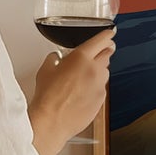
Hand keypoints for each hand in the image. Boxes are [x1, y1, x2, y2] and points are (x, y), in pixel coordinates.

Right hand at [29, 28, 114, 154]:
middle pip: (107, 54)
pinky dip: (95, 87)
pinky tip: (82, 93)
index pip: (100, 40)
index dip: (106, 35)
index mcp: (81, 57)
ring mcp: (100, 86)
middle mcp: (94, 70)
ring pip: (105, 72)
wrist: (52, 121)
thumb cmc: (47, 97)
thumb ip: (54, 59)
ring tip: (84, 77)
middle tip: (99, 52)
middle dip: (104, 51)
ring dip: (99, 70)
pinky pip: (102, 88)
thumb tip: (56, 57)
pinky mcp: (101, 100)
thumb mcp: (45, 70)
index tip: (110, 33)